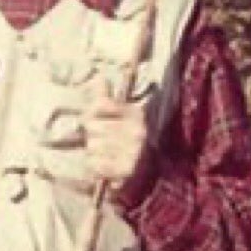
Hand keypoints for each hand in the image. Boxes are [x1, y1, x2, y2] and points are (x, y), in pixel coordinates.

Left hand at [82, 75, 149, 198]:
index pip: (100, 105)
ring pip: (92, 146)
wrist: (159, 172)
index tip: (95, 119)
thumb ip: (109, 99)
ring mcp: (132, 152)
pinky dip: (97, 166)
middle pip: (91, 126)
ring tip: (108, 154)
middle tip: (104, 140)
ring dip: (94, 151)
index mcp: (137, 114)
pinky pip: (95, 164)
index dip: (92, 113)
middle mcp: (136, 131)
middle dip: (93, 134)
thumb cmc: (137, 139)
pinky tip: (107, 166)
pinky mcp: (126, 171)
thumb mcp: (128, 115)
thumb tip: (99, 78)